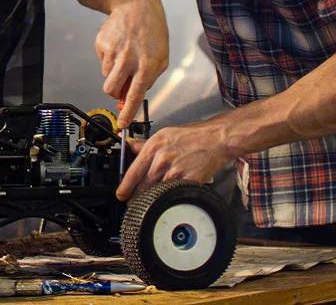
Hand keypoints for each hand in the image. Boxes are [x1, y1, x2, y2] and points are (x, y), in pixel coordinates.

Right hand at [97, 0, 168, 125]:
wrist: (136, 6)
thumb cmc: (152, 33)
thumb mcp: (159, 59)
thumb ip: (146, 81)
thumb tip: (127, 99)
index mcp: (146, 65)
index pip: (135, 95)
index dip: (127, 113)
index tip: (122, 124)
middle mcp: (128, 59)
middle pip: (111, 89)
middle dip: (114, 93)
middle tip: (120, 85)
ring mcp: (113, 51)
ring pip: (106, 76)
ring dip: (114, 73)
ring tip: (125, 57)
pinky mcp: (101, 44)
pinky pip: (102, 62)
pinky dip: (109, 59)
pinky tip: (119, 46)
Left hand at [116, 120, 233, 200]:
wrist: (214, 140)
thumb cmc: (191, 137)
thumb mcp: (163, 135)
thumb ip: (144, 144)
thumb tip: (129, 147)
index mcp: (154, 147)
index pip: (133, 172)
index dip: (125, 187)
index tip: (120, 194)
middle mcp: (162, 160)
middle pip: (142, 186)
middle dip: (136, 196)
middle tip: (133, 201)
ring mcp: (175, 172)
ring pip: (156, 193)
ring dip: (151, 199)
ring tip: (150, 201)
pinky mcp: (187, 182)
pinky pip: (172, 194)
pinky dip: (168, 198)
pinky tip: (167, 197)